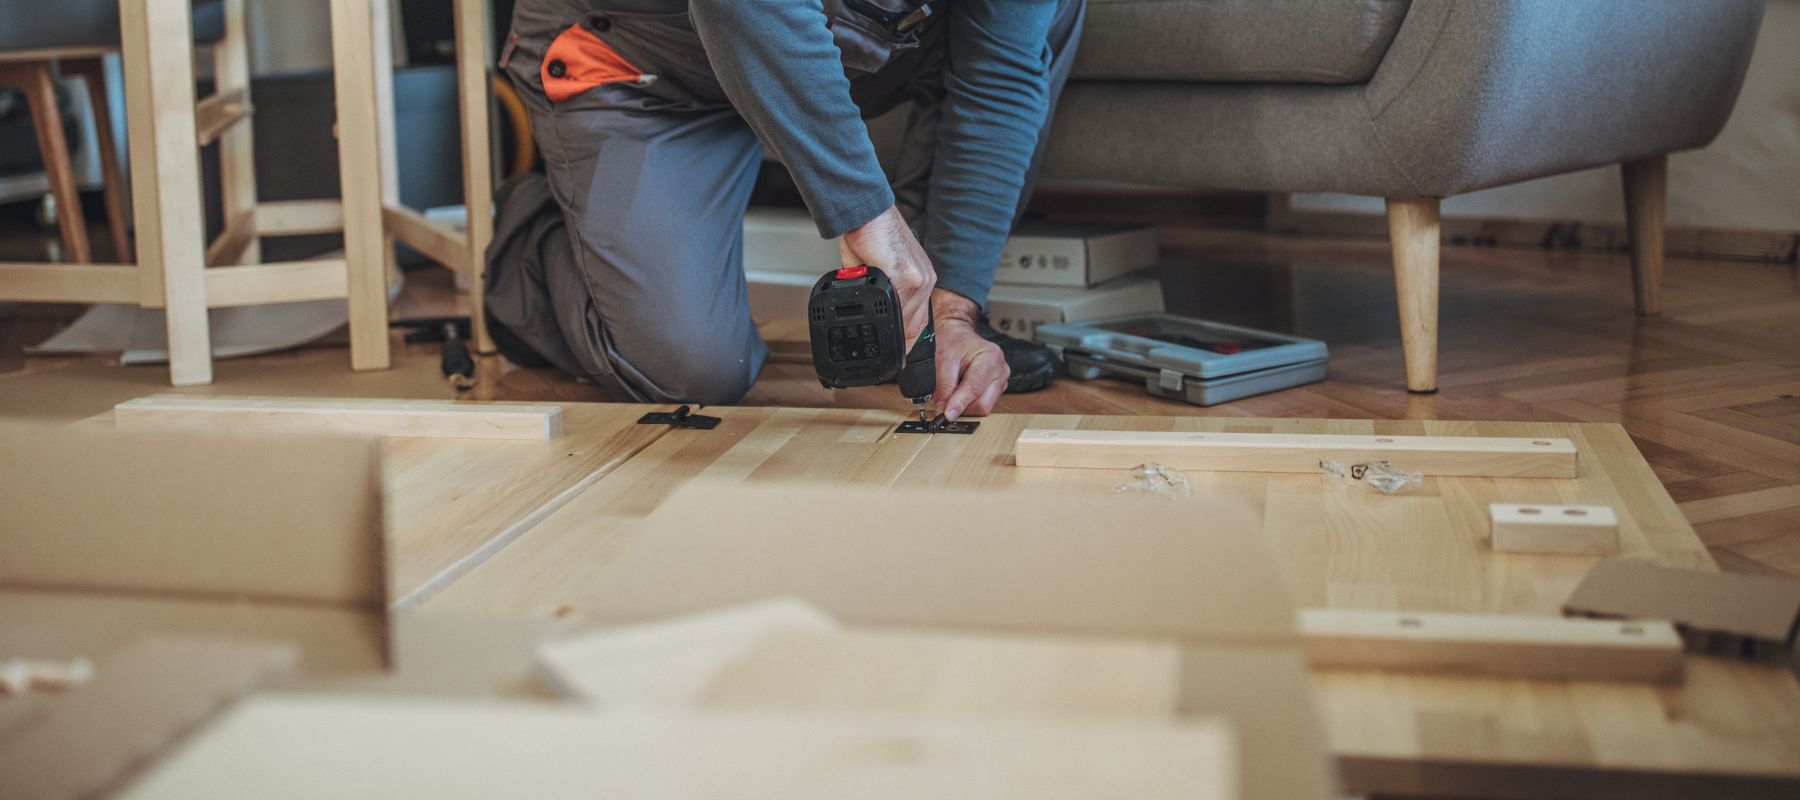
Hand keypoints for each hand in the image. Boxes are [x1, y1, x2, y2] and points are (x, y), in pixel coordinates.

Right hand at [840, 205, 934, 352]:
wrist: (866, 214)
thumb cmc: (870, 234)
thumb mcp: (879, 269)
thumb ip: (880, 290)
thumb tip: (871, 308)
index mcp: (920, 277)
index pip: (919, 317)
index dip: (909, 338)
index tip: (899, 352)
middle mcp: (924, 279)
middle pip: (916, 324)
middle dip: (902, 342)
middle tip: (889, 356)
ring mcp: (918, 278)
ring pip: (907, 319)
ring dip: (890, 330)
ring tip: (876, 336)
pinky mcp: (906, 275)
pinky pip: (898, 307)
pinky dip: (885, 317)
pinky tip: (875, 320)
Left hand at [932, 290, 1008, 419]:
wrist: (957, 335)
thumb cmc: (952, 342)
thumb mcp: (942, 361)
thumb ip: (943, 388)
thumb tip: (942, 413)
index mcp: (991, 357)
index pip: (975, 388)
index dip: (960, 403)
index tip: (948, 415)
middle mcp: (1001, 370)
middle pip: (983, 404)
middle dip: (962, 407)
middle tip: (945, 401)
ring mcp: (1002, 381)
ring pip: (984, 407)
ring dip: (966, 405)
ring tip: (954, 389)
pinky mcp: (997, 389)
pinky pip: (984, 404)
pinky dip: (969, 403)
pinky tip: (962, 391)